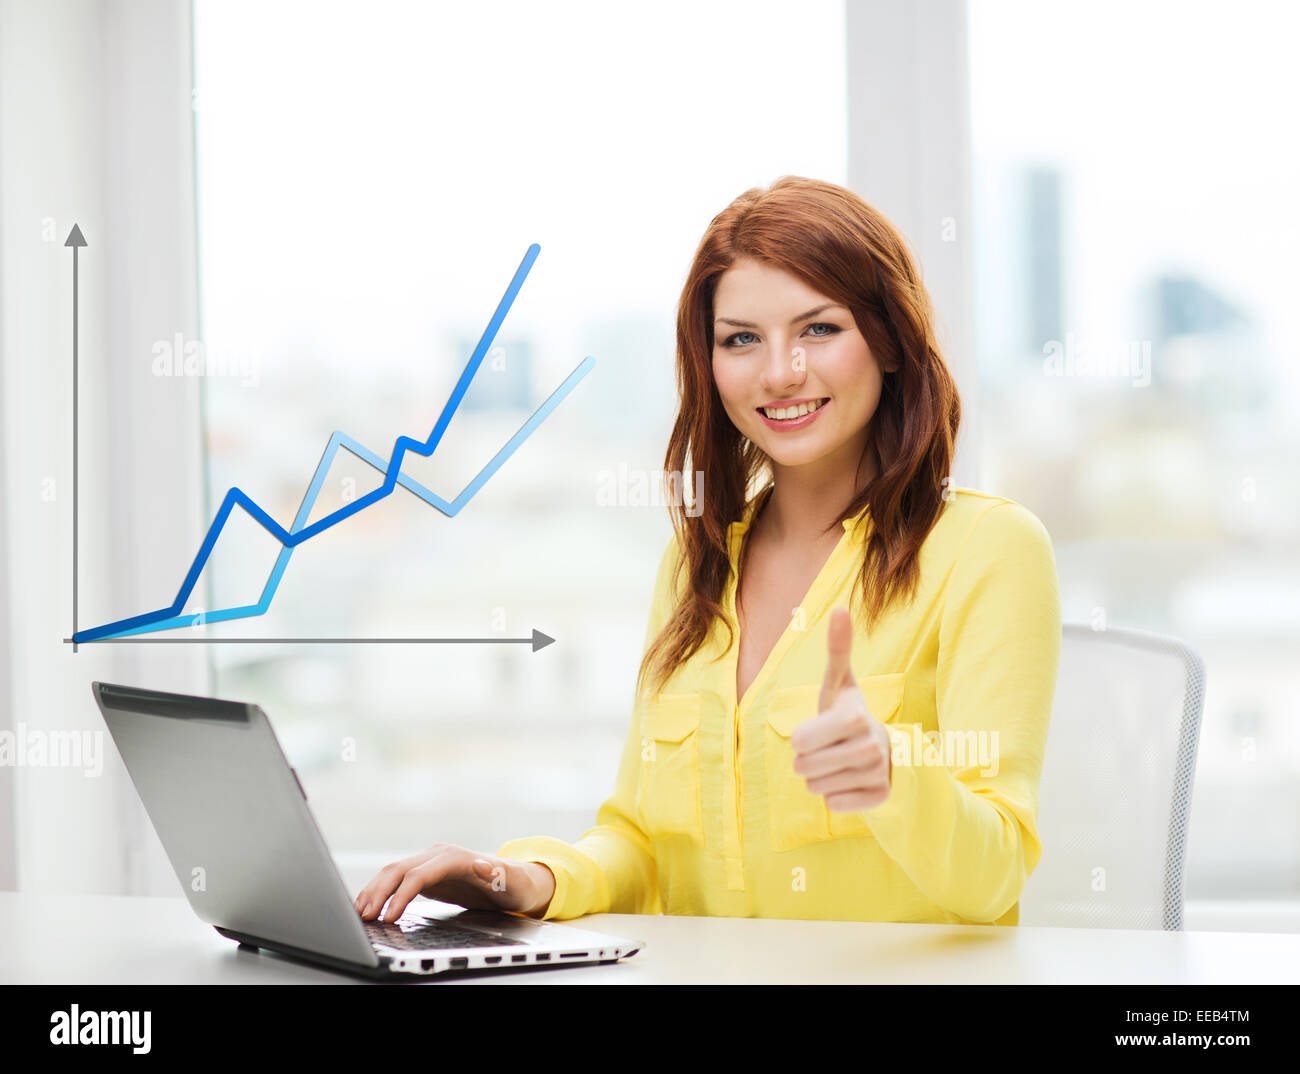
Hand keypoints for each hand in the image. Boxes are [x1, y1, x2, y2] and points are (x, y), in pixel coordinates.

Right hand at [353, 843, 556, 922]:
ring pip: (392, 873)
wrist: (516, 881)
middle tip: (364, 918)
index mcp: (455, 857)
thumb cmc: (516, 884)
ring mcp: (430, 863)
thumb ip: (496, 874)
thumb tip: (480, 864)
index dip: (402, 895)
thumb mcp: (512, 882)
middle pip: (399, 870)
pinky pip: (396, 881)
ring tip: (358, 913)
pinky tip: (368, 906)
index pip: (419, 875)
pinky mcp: (426, 874)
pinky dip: (380, 892)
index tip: (389, 917)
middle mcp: (438, 855)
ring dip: (373, 891)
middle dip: (378, 893)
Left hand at [791, 606, 892, 810]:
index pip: (799, 740)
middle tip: (826, 749)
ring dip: (819, 778)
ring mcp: (878, 775)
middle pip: (804, 767)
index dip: (800, 738)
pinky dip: (835, 796)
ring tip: (837, 763)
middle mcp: (872, 746)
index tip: (815, 731)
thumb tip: (841, 608)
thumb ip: (837, 649)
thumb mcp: (839, 684)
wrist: (885, 751)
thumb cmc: (848, 714)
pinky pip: (834, 805)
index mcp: (856, 717)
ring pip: (817, 788)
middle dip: (807, 760)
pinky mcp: (880, 799)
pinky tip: (850, 781)